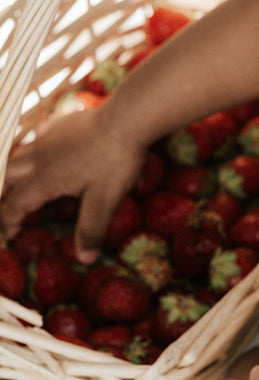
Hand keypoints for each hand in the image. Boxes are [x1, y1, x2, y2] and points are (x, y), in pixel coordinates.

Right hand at [0, 107, 143, 261]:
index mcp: (44, 180)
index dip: (8, 222)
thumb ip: (92, 228)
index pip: (15, 205)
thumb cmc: (116, 161)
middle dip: (2, 196)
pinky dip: (30, 147)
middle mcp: (38, 158)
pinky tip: (39, 149)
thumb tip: (84, 259)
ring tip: (14, 183)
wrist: (126, 120)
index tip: (9, 237)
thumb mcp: (105, 200)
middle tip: (6, 209)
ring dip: (11, 171)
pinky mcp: (59, 125)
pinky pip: (35, 136)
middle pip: (6, 177)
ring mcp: (47, 139)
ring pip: (16, 155)